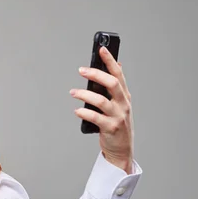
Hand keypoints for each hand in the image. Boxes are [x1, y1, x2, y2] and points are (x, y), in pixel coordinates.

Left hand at [70, 46, 133, 172]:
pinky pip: (95, 118)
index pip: (118, 74)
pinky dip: (84, 113)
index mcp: (125, 96)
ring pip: (101, 100)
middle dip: (96, 74)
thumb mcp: (120, 104)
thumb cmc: (117, 124)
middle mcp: (123, 104)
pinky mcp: (110, 128)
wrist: (122, 149)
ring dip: (84, 94)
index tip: (101, 49)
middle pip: (112, 83)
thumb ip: (117, 87)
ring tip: (73, 92)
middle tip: (81, 70)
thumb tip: (117, 65)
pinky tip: (77, 111)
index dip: (110, 61)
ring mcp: (118, 116)